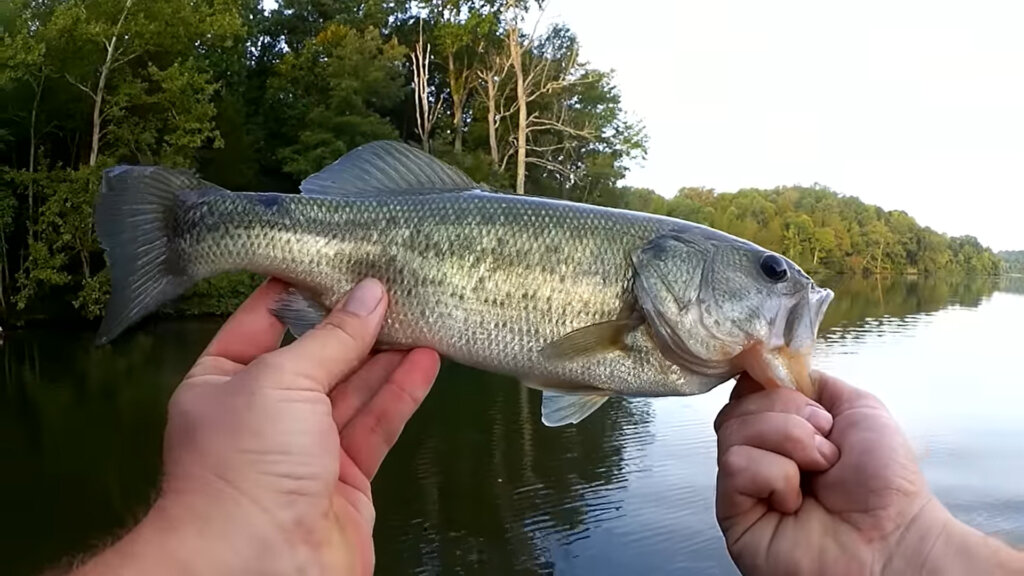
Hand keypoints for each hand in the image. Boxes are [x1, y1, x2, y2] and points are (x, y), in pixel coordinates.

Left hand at [72, 277, 439, 575]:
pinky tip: (427, 359)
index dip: (299, 288)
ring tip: (422, 312)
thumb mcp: (282, 381)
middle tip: (396, 280)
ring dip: (387, 354)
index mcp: (223, 382)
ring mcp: (307, 448)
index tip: (338, 253)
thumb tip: (371, 292)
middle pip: (316, 355)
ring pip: (353, 389)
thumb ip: (332, 338)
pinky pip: (376, 424)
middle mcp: (264, 412)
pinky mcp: (346, 477)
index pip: (262, 321)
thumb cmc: (247, 463)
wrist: (259, 566)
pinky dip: (401, 391)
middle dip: (354, 321)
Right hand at [714, 371, 1023, 575]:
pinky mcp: (733, 513)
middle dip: (789, 414)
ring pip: (732, 430)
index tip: (801, 394)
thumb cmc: (887, 486)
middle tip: (826, 443)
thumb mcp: (860, 408)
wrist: (895, 538)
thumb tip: (776, 367)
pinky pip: (736, 466)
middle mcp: (760, 454)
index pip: (748, 389)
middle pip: (738, 404)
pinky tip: (795, 500)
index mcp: (784, 429)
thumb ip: (815, 383)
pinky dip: (774, 475)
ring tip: (818, 470)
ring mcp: (744, 485)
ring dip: (788, 442)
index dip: (767, 383)